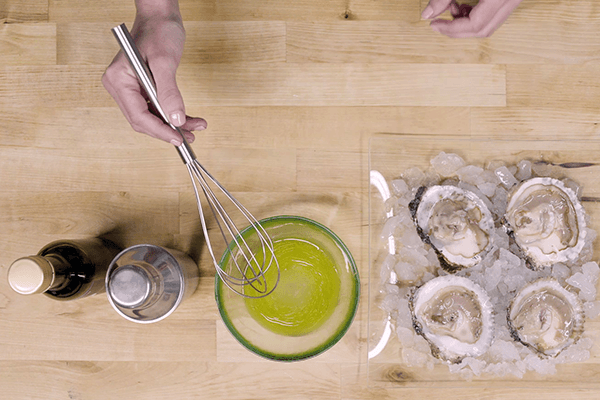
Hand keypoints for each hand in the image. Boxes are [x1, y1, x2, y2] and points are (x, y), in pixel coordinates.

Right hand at [102, 1, 205, 144]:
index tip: (179, 138)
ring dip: (174, 125)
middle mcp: (120, 87)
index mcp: (118, 80)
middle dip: (168, 130)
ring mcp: (130, 89)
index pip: (138, 116)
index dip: (160, 130)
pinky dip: (173, 114)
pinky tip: (190, 120)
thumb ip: (169, 92)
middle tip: (191, 138)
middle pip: (144, 121)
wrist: (160, 16)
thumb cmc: (159, 31)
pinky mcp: (142, 89)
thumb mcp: (165, 62)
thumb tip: (176, 119)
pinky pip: (157, 108)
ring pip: (152, 117)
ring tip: (196, 128)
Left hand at [421, 0, 523, 37]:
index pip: (476, 24)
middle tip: (438, 22)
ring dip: (467, 23)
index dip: (451, 28)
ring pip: (490, 24)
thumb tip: (427, 15)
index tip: (433, 24)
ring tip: (452, 8)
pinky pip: (495, 15)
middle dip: (457, 29)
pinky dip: (476, 16)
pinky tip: (463, 6)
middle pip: (484, 29)